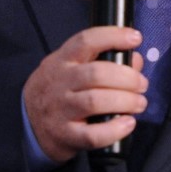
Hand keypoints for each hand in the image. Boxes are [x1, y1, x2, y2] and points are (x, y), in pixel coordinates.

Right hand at [22, 26, 146, 162]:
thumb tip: (135, 60)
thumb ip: (103, 61)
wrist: (29, 122)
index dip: (113, 37)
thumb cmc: (58, 90)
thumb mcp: (72, 68)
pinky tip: (127, 124)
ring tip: (139, 103)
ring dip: (125, 101)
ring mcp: (61, 109)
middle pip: (96, 74)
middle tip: (141, 84)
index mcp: (62, 61)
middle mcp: (59, 82)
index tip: (135, 37)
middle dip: (127, 78)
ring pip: (96, 101)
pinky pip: (93, 134)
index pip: (86, 41)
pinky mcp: (66, 135)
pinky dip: (115, 129)